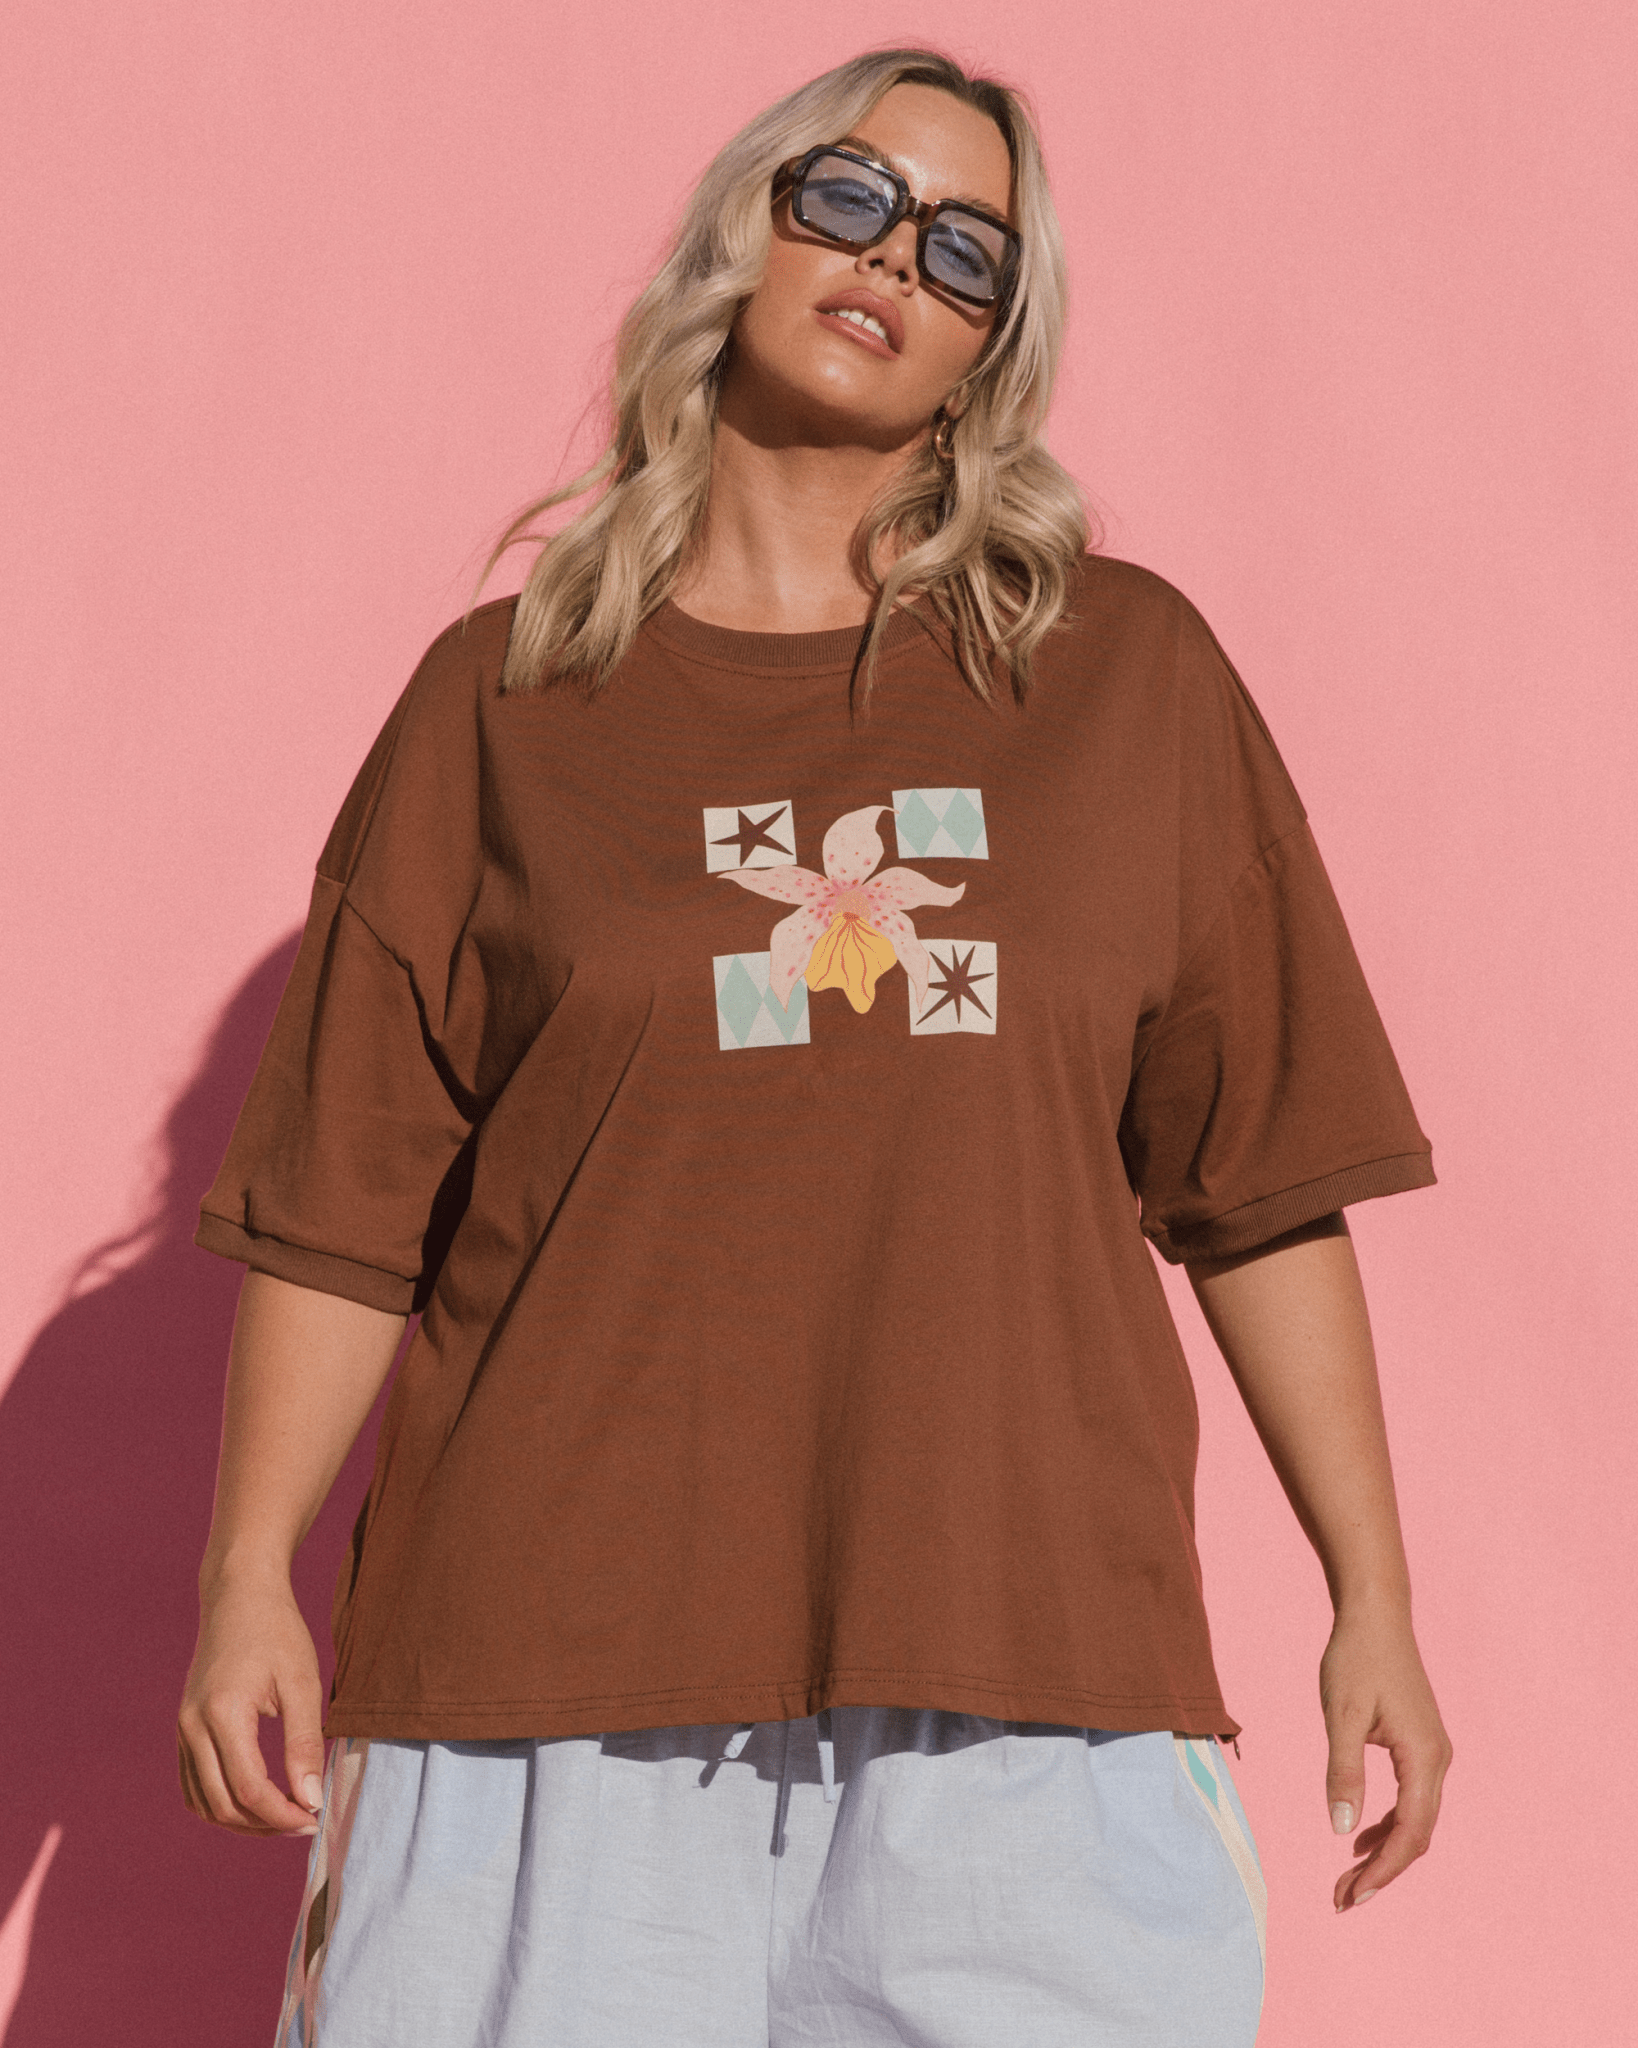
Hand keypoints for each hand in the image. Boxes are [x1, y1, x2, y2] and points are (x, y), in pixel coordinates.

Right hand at [177, 1564, 326, 1836]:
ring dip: (243, 1821)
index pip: (249, 1790)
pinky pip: (194, 1786)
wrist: (239, 1595)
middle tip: (306, 1821)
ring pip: (204, 1803)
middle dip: (265, 1824)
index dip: (283, 1814)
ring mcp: (182, 1729)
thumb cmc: (277, 1632)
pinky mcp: (183, 1729)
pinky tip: (258, 1800)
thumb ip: (304, 1743)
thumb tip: (310, 1800)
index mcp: (222, 1714)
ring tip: (285, 1816)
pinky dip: (223, 1804)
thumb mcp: (302, 1682)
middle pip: (222, 1805)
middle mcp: (192, 1727)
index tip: (315, 1818)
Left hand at [1320, 1603, 1451, 1910]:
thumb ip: (1343, 1771)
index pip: (1410, 1832)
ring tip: (1348, 1877)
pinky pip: (1411, 1800)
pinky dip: (1387, 1825)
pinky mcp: (1420, 1745)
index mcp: (1424, 1757)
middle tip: (1342, 1898)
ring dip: (1384, 1852)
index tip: (1351, 1895)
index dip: (1382, 1870)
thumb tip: (1343, 1831)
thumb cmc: (1356, 1658)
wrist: (1376, 1615)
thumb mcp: (1341, 1714)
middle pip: (1416, 1835)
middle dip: (1382, 1871)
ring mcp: (1432, 1753)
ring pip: (1415, 1820)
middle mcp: (1437, 1760)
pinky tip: (1360, 1836)